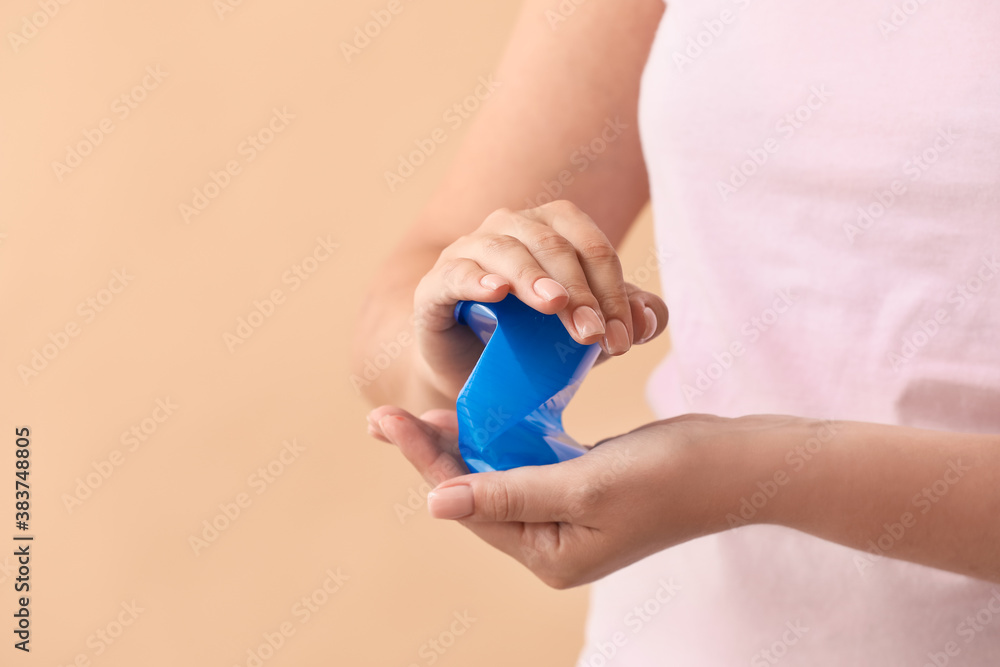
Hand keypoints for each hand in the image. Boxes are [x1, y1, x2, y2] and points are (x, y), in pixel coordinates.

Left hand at [367, 406, 795, 587]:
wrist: (737, 462)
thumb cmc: (669, 477)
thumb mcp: (583, 486)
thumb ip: (509, 493)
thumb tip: (437, 503)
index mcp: (549, 556)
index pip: (471, 506)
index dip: (427, 462)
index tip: (388, 420)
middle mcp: (552, 543)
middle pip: (477, 492)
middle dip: (435, 452)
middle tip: (386, 415)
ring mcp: (567, 515)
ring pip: (499, 474)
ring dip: (465, 442)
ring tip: (418, 414)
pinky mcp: (581, 486)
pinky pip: (527, 461)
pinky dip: (504, 436)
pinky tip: (480, 413)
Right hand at [411, 200, 667, 398]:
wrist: (474, 376)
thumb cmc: (534, 342)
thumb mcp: (588, 333)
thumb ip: (626, 320)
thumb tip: (649, 318)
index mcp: (549, 229)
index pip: (587, 243)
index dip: (611, 287)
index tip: (622, 336)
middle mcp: (507, 228)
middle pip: (550, 243)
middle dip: (579, 289)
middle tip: (593, 334)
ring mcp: (466, 253)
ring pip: (503, 248)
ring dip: (533, 277)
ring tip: (555, 305)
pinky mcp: (434, 287)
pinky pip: (454, 273)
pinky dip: (476, 278)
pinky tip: (497, 292)